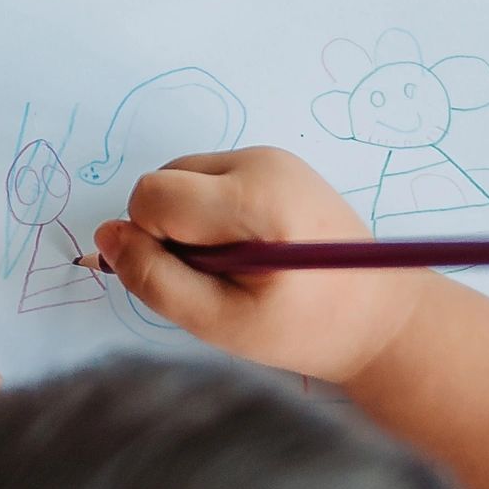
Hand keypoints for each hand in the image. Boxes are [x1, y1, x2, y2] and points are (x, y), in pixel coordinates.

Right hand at [92, 146, 422, 382]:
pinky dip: (211, 215)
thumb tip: (107, 237)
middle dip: (173, 232)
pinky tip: (251, 249)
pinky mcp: (274, 162)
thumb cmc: (306, 331)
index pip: (153, 196)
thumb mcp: (221, 324)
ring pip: (181, 179)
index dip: (154, 242)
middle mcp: (262, 162)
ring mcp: (271, 157)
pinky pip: (207, 179)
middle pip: (164, 182)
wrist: (381, 318)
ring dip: (191, 225)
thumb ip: (156, 280)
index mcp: (256, 200)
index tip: (198, 278)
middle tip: (223, 279)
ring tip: (241, 267)